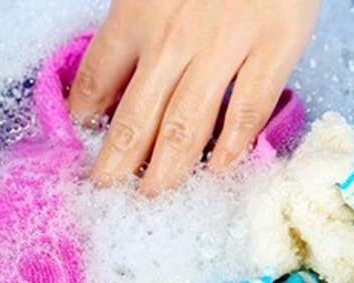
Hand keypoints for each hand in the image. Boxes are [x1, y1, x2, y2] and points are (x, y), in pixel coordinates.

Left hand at [68, 0, 320, 194]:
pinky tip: (217, 169)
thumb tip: (108, 81)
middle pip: (136, 118)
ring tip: (152, 193)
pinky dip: (231, 145)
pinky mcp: (274, 49)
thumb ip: (130, 24)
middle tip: (105, 187)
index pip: (96, 78)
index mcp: (137, 14)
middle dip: (116, 161)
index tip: (79, 139)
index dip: (83, 115)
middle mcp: (174, 38)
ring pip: (186, 125)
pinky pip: (248, 109)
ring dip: (166, 168)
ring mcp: (225, 47)